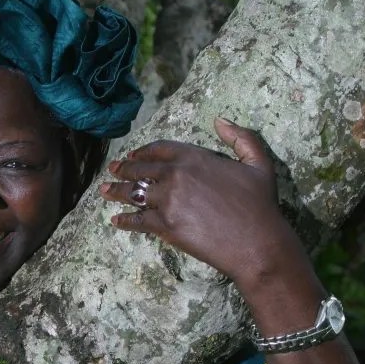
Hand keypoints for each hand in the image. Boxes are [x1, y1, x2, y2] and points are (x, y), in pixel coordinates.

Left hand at [99, 118, 302, 286]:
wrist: (257, 243)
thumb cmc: (260, 205)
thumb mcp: (259, 163)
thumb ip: (241, 138)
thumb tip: (220, 120)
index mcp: (194, 157)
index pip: (159, 148)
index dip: (143, 151)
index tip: (133, 155)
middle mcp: (176, 175)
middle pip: (141, 168)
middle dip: (124, 169)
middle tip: (113, 170)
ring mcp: (167, 200)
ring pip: (133, 193)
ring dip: (115, 191)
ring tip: (104, 191)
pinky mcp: (164, 225)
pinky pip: (136, 220)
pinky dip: (124, 220)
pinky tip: (115, 220)